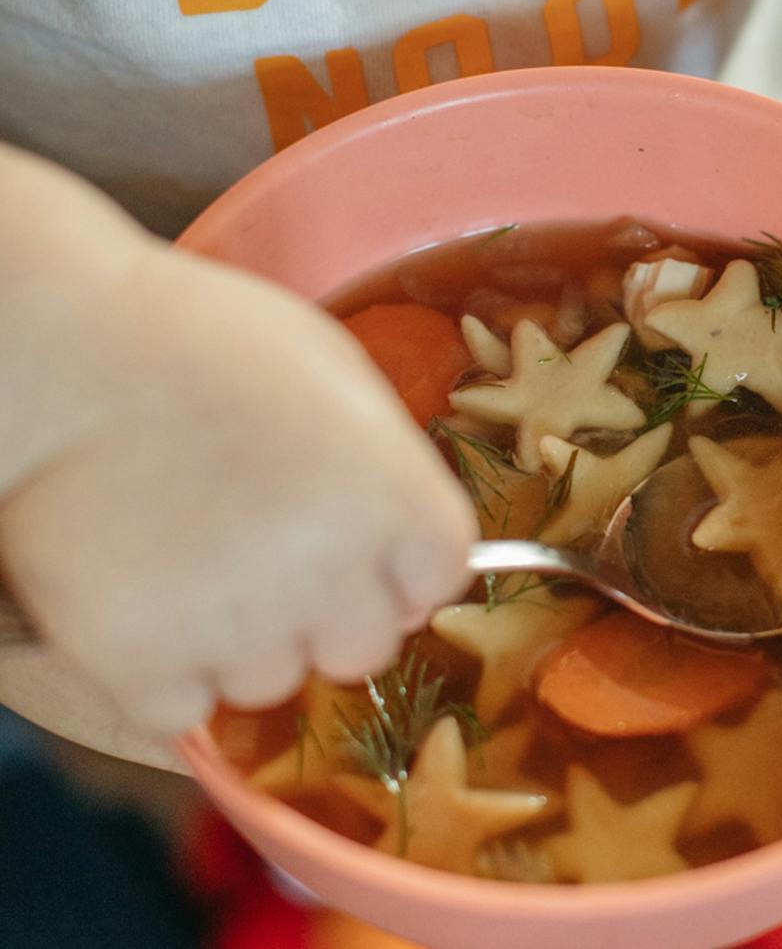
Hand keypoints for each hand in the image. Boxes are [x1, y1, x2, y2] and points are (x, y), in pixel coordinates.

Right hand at [0, 242, 474, 736]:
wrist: (66, 352)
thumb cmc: (207, 341)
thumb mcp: (336, 373)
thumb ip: (386, 464)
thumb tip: (403, 531)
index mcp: (393, 497)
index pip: (441, 578)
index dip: (403, 565)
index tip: (367, 546)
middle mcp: (331, 574)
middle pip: (366, 647)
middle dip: (331, 612)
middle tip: (273, 556)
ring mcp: (237, 627)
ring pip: (274, 681)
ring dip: (243, 641)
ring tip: (194, 559)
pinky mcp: (141, 664)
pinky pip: (182, 713)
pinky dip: (163, 673)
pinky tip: (146, 599)